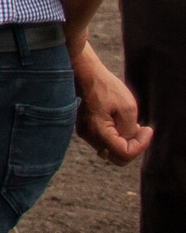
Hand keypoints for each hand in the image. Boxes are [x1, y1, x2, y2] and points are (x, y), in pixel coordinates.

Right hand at [74, 41, 151, 163]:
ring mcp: (86, 133)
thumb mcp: (127, 107)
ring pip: (111, 150)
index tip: (147, 128)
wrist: (86, 74)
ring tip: (130, 122)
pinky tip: (119, 121)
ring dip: (124, 141)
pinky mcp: (85, 129)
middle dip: (133, 147)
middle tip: (140, 130)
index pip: (124, 154)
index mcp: (99, 132)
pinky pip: (104, 142)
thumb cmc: (106, 88)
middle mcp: (89, 136)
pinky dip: (115, 137)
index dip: (141, 145)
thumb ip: (130, 130)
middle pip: (117, 157)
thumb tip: (129, 141)